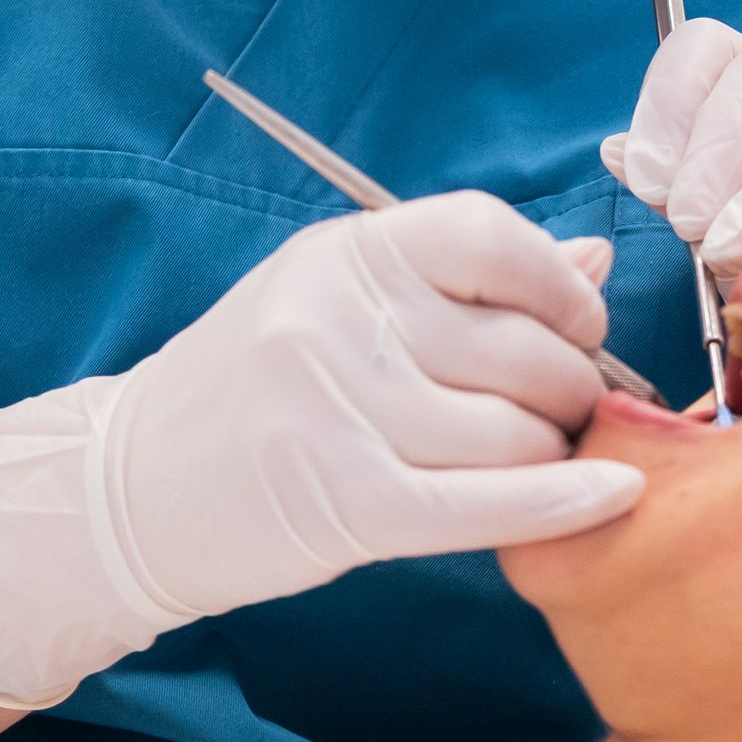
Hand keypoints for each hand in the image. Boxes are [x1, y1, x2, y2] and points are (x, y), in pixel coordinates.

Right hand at [0, 199, 643, 709]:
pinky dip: (566, 503)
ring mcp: (341, 413)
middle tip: (563, 407)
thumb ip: (468, 281)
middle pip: (522, 347)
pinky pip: (489, 504)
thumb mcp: (345, 304)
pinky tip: (614, 495)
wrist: (128, 491)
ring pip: (516, 432)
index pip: (490, 237)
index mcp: (345, 255)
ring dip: (554, 449)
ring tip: (538, 453)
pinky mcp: (346, 504)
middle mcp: (340, 321)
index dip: (558, 285)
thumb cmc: (255, 389)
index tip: (580, 322)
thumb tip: (594, 263)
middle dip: (570, 383)